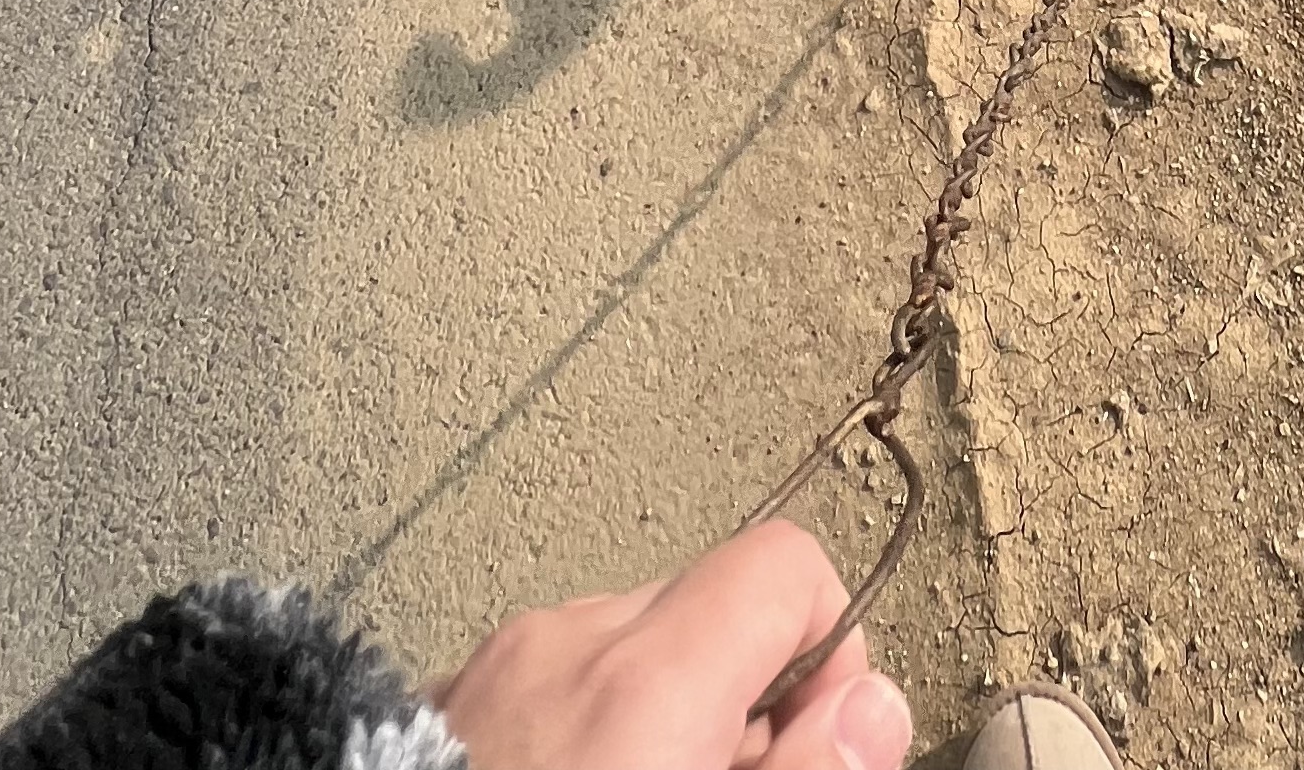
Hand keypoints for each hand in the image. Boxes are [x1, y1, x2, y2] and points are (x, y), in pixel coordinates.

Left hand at [433, 520, 914, 769]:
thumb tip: (872, 706)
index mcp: (648, 676)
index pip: (784, 564)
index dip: (828, 647)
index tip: (816, 739)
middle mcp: (564, 644)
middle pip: (706, 606)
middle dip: (738, 696)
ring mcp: (486, 671)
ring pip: (619, 650)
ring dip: (652, 717)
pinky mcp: (431, 704)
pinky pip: (541, 684)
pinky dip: (572, 731)